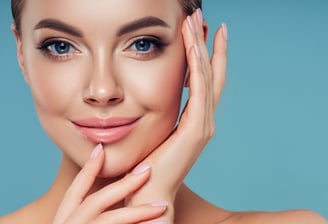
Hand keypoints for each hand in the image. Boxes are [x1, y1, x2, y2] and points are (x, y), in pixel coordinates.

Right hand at [53, 144, 167, 223]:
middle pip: (98, 201)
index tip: (101, 149)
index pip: (76, 188)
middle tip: (147, 169)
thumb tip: (111, 189)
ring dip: (138, 212)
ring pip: (111, 221)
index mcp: (64, 218)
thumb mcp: (74, 223)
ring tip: (162, 206)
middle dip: (124, 184)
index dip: (89, 168)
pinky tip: (158, 222)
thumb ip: (90, 210)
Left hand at [126, 9, 226, 222]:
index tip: (202, 32)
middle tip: (203, 16)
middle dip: (207, 43)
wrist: (149, 190)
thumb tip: (153, 95)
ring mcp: (204, 124)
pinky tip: (194, 47)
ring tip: (198, 21)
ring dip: (202, 47)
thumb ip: (164, 114)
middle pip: (211, 73)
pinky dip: (198, 68)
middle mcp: (205, 119)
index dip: (206, 55)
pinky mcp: (196, 129)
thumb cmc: (150, 163)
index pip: (205, 81)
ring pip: (206, 77)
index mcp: (196, 120)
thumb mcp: (159, 131)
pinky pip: (199, 90)